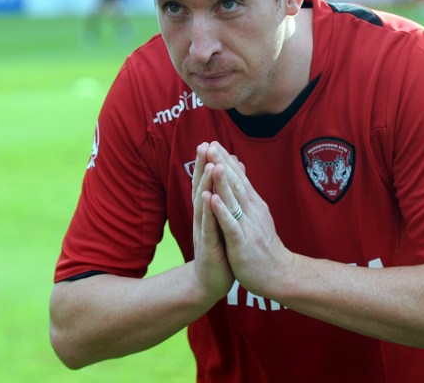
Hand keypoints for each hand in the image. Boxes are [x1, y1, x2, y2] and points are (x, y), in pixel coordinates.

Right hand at [191, 143, 233, 303]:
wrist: (209, 281)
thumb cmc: (218, 249)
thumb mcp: (219, 222)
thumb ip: (219, 202)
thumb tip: (223, 183)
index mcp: (207, 212)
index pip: (205, 184)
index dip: (206, 163)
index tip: (209, 141)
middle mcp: (202, 218)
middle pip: (200, 187)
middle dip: (202, 166)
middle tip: (203, 144)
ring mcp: (203, 231)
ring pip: (203, 204)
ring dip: (205, 184)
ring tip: (209, 165)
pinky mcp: (208, 246)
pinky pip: (208, 226)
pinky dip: (208, 212)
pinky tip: (208, 198)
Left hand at [205, 142, 294, 298]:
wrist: (279, 274)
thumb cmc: (264, 246)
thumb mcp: (257, 216)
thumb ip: (248, 194)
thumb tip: (240, 171)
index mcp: (254, 205)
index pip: (239, 178)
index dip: (226, 161)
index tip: (214, 143)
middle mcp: (252, 211)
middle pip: (236, 184)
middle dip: (223, 164)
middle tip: (212, 145)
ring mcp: (248, 227)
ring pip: (234, 200)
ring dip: (223, 182)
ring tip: (213, 164)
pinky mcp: (242, 243)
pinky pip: (231, 225)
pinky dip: (222, 211)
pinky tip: (213, 199)